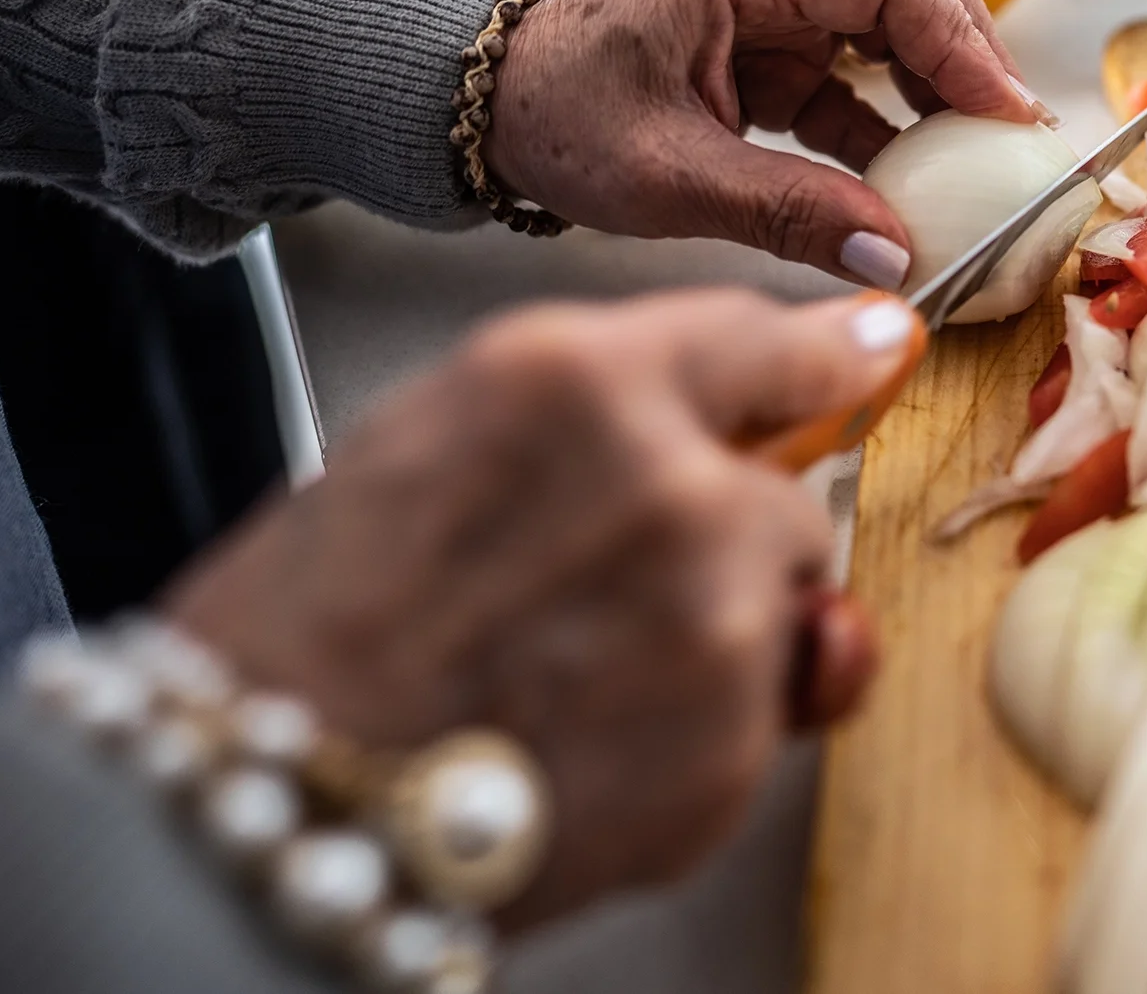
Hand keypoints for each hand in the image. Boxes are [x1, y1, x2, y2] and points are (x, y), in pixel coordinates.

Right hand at [165, 289, 913, 926]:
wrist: (271, 807)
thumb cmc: (304, 637)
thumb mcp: (429, 448)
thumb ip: (598, 423)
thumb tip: (742, 425)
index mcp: (573, 381)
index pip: (760, 339)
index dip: (827, 352)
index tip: (875, 345)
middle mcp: (668, 480)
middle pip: (778, 499)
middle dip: (723, 545)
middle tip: (607, 599)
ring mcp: (715, 613)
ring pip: (778, 610)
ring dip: (713, 640)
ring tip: (572, 681)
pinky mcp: (733, 735)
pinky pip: (758, 713)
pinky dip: (698, 733)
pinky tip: (586, 742)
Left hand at [483, 0, 1047, 290]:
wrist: (487, 112)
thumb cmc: (555, 121)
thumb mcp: (667, 177)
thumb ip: (787, 213)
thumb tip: (895, 256)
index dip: (963, 45)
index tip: (1009, 117)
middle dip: (968, 55)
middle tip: (1013, 135)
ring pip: (892, 21)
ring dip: (938, 88)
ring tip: (978, 162)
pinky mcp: (768, 41)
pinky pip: (854, 70)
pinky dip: (891, 121)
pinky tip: (915, 180)